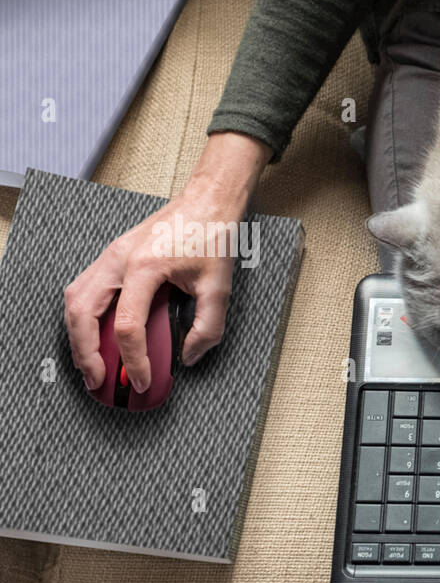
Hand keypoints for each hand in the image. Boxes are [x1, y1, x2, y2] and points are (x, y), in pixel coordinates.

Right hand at [64, 132, 270, 391]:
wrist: (207, 201)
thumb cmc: (212, 235)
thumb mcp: (220, 287)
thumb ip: (207, 327)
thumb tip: (188, 356)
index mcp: (144, 267)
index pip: (127, 325)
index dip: (132, 359)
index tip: (142, 380)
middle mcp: (118, 260)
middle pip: (83, 313)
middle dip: (86, 352)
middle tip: (98, 380)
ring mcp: (110, 256)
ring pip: (75, 301)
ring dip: (78, 336)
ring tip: (90, 364)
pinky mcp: (112, 257)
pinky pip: (84, 290)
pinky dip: (83, 317)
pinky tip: (93, 335)